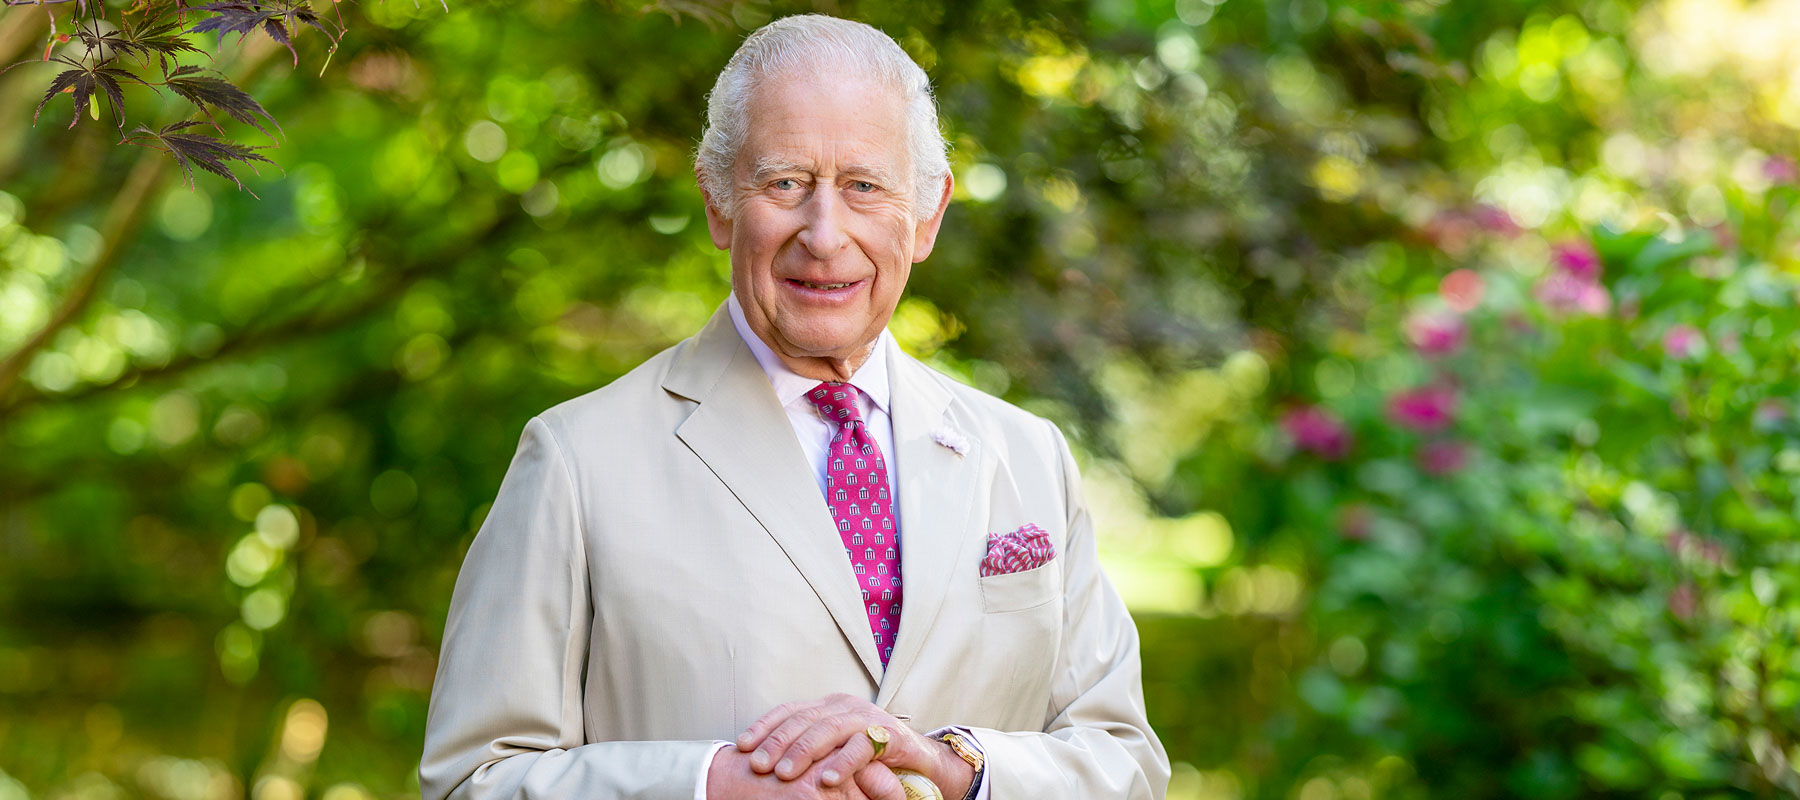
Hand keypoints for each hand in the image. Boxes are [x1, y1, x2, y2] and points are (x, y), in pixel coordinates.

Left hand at [735, 693, 974, 798]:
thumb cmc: (868, 758)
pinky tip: (825, 779)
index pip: (789, 710)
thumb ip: (807, 749)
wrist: (919, 761)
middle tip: (759, 766)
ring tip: (785, 774)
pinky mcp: (887, 734)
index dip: (764, 726)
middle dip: (778, 742)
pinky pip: (861, 747)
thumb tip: (764, 763)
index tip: (742, 746)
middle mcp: (844, 706)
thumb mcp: (833, 749)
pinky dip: (842, 763)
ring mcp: (866, 717)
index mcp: (827, 706)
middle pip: (804, 719)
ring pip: (829, 729)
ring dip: (804, 752)